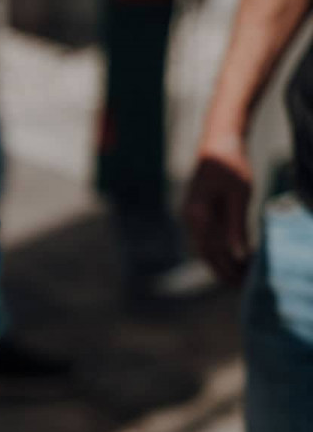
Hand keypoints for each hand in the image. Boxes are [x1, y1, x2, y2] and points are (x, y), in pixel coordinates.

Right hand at [184, 138, 252, 284]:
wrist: (216, 145)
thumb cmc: (231, 165)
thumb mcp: (240, 195)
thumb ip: (237, 226)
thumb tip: (239, 255)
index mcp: (198, 216)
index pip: (214, 251)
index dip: (228, 268)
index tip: (241, 280)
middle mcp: (190, 220)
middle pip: (206, 254)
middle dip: (223, 271)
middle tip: (240, 286)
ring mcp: (191, 219)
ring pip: (204, 249)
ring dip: (220, 264)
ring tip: (236, 277)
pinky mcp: (196, 216)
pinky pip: (206, 240)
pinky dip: (217, 251)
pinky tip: (230, 258)